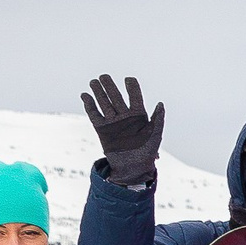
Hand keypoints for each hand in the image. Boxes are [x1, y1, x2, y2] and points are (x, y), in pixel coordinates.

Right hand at [82, 73, 165, 187]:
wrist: (133, 168)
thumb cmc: (147, 153)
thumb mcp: (155, 135)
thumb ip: (158, 119)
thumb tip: (160, 103)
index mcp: (139, 116)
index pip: (135, 97)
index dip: (132, 87)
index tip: (128, 79)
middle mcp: (125, 117)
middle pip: (116, 97)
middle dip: (110, 86)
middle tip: (104, 76)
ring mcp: (113, 122)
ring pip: (104, 103)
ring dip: (98, 92)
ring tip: (94, 82)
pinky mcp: (102, 129)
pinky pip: (94, 115)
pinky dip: (89, 106)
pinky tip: (85, 95)